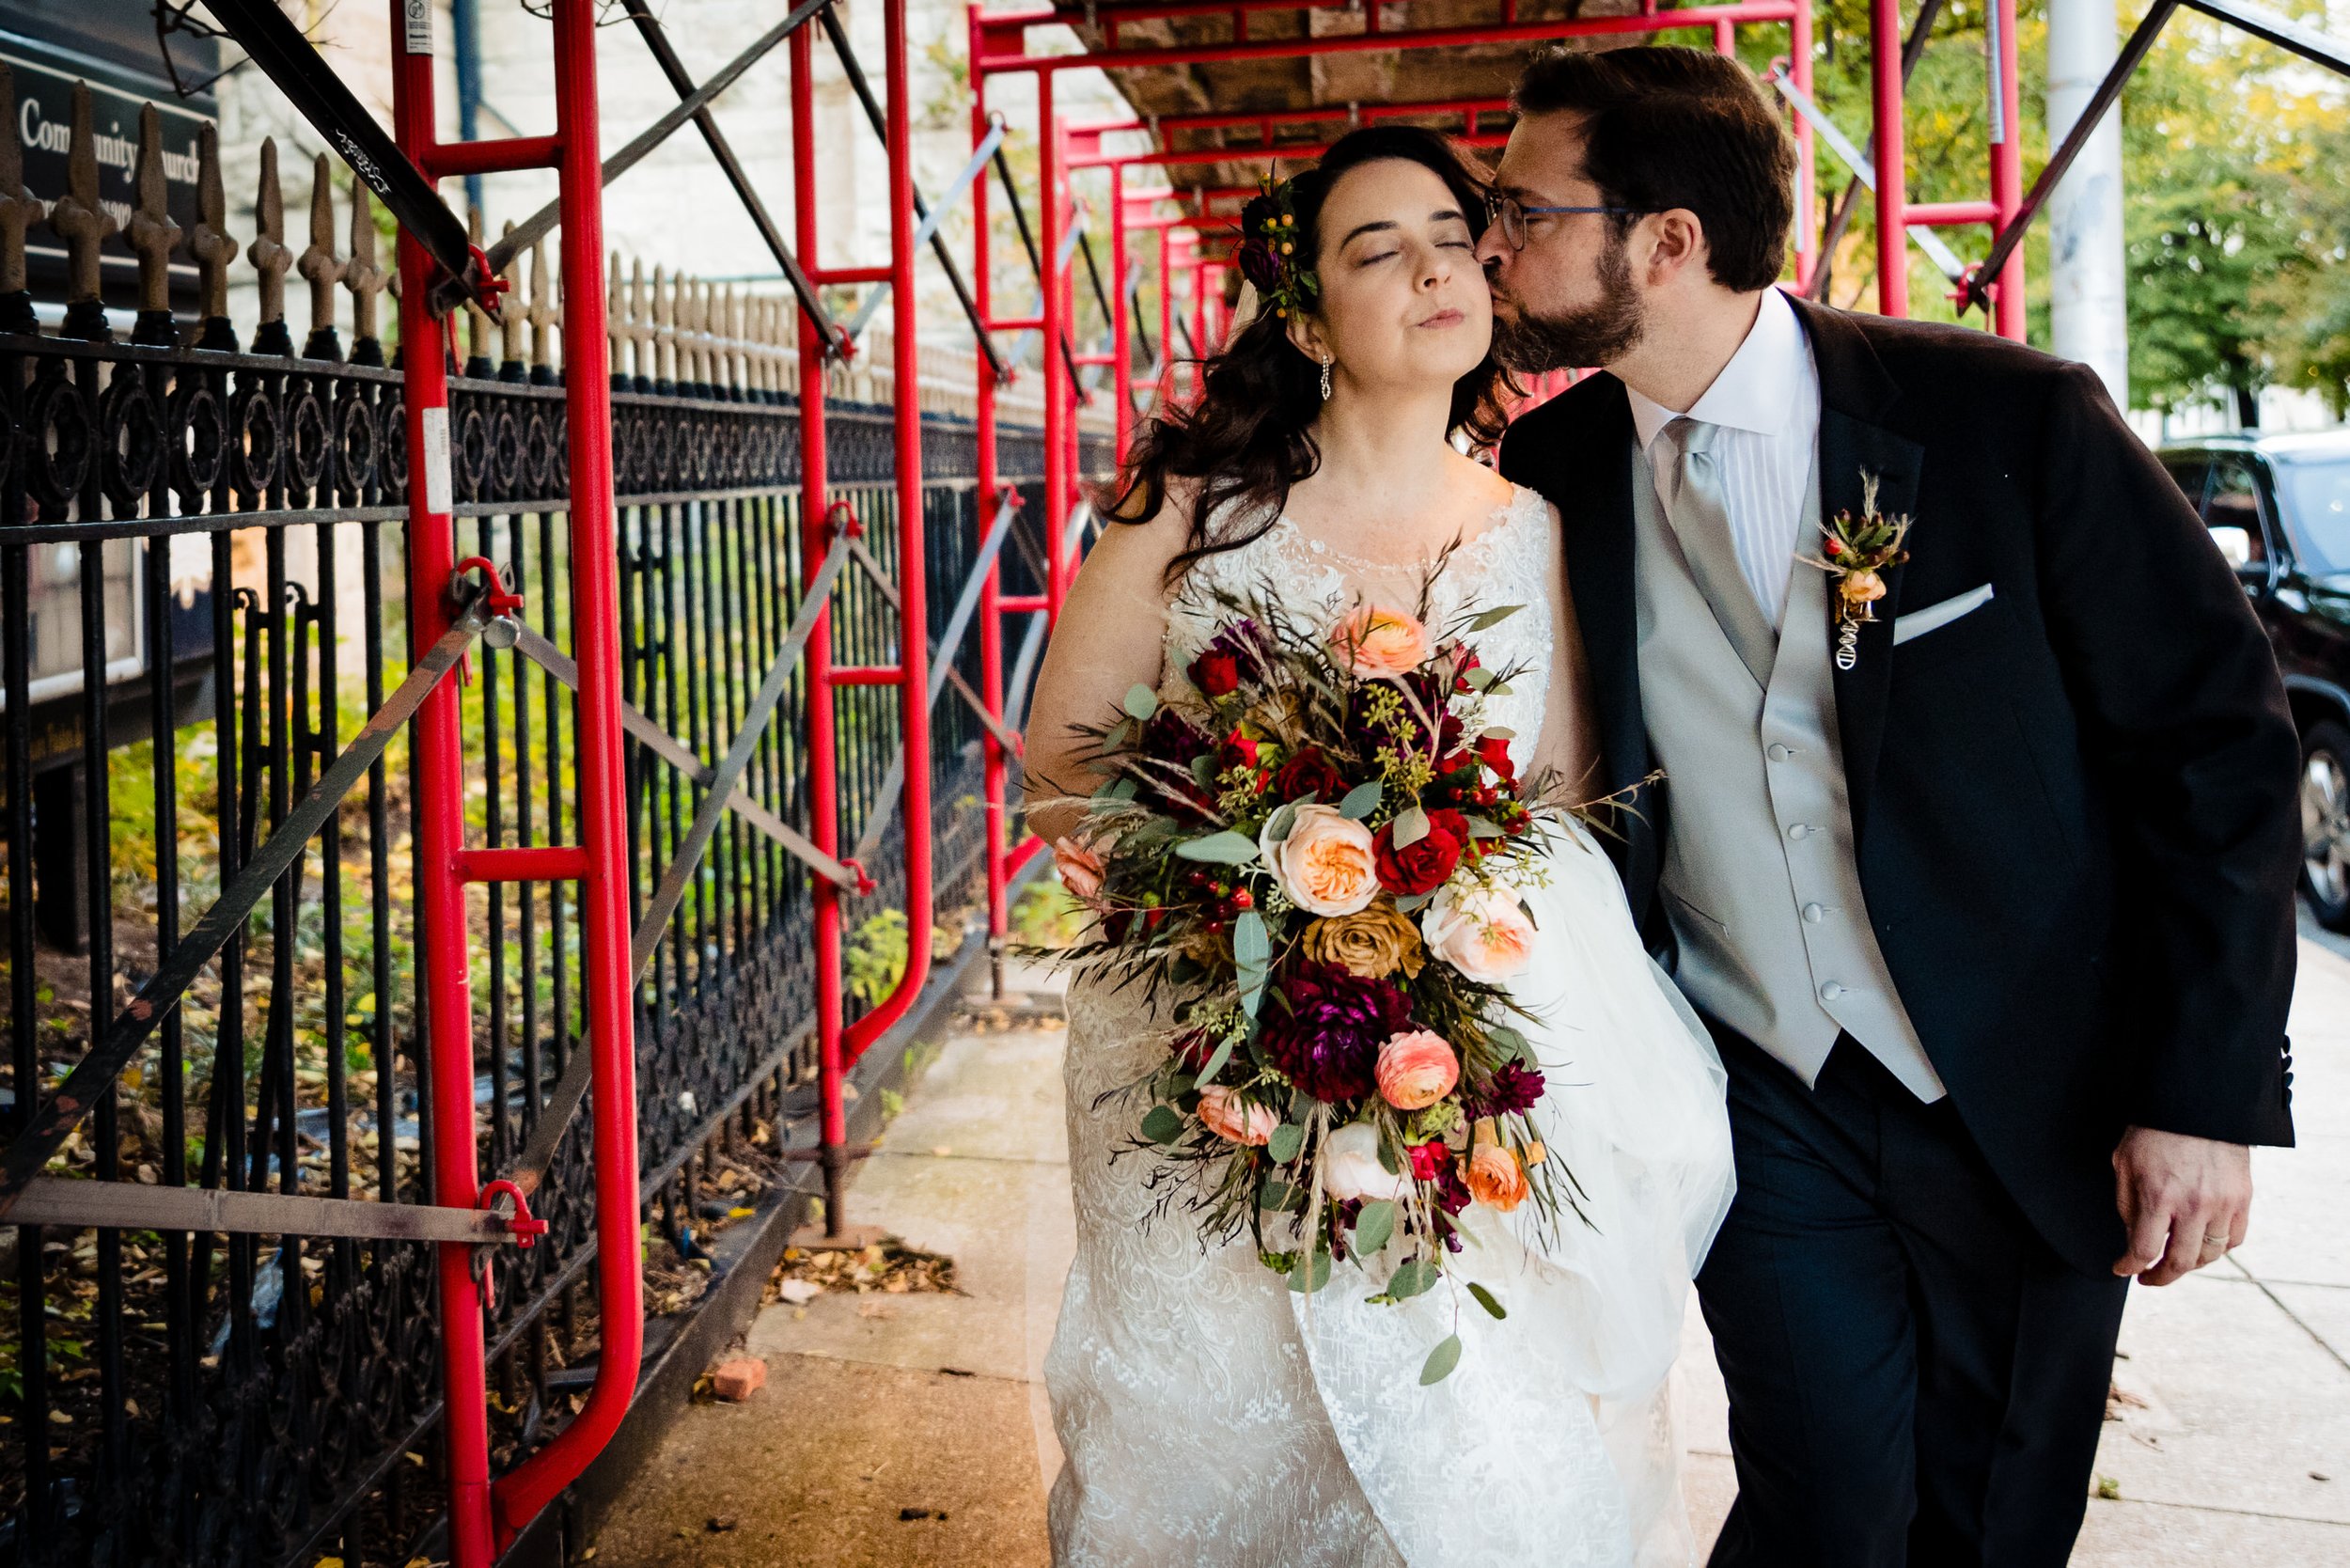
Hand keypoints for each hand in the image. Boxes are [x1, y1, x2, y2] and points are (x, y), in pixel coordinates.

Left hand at [2111, 1126, 2252, 1284]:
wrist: (2198, 1103)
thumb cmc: (2154, 1129)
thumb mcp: (2124, 1162)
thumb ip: (2127, 1204)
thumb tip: (2133, 1238)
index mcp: (2159, 1196)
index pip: (2144, 1250)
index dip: (2130, 1266)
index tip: (2122, 1270)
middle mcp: (2194, 1205)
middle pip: (2180, 1262)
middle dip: (2160, 1277)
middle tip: (2148, 1278)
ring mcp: (2223, 1203)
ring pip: (2210, 1255)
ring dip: (2190, 1265)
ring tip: (2174, 1261)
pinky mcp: (2243, 1198)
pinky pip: (2235, 1239)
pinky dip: (2218, 1249)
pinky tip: (2202, 1245)